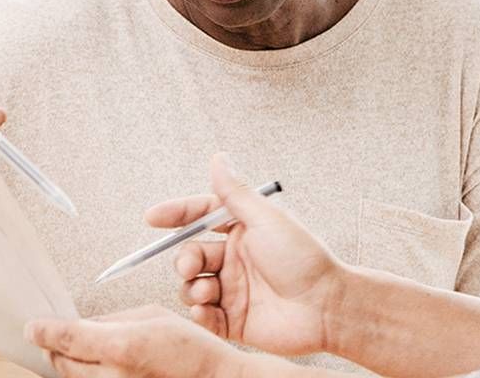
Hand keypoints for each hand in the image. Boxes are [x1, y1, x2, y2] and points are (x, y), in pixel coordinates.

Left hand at [26, 306, 249, 377]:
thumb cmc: (192, 349)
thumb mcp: (151, 316)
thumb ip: (111, 319)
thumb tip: (84, 323)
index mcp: (121, 347)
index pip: (66, 338)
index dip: (43, 330)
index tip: (32, 327)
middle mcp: (113, 377)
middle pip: (61, 362)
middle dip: (53, 347)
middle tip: (50, 335)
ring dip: (67, 364)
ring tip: (75, 350)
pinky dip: (84, 377)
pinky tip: (94, 366)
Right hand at [146, 154, 345, 356]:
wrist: (327, 307)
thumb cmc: (304, 258)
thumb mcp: (266, 218)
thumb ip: (235, 192)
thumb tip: (218, 157)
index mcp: (242, 230)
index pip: (200, 217)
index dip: (176, 215)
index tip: (152, 218)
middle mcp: (235, 259)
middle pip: (191, 254)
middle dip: (184, 259)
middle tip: (190, 266)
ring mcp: (233, 290)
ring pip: (191, 285)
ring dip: (190, 287)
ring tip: (205, 292)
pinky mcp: (234, 320)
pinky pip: (203, 316)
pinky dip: (198, 313)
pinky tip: (205, 310)